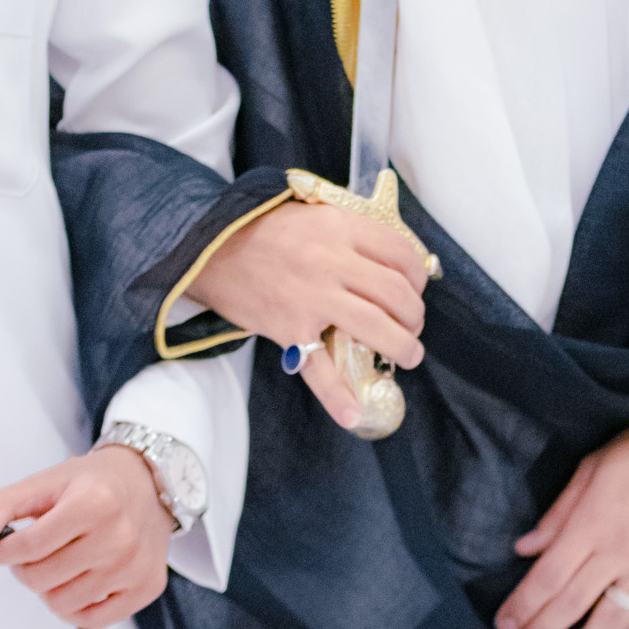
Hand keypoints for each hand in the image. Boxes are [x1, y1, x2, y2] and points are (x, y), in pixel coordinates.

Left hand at [0, 447, 175, 628]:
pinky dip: (75, 606)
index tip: (9, 544)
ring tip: (61, 563)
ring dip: (50, 588)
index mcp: (94, 503)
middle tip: (39, 550)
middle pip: (41, 580)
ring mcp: (135, 566)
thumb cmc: (90, 484)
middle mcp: (120, 537)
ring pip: (62, 604)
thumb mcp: (43, 482)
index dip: (6, 551)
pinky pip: (91, 620)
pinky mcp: (146, 587)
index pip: (27, 548)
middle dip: (27, 568)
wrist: (146, 484)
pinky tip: (80, 580)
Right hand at [188, 200, 429, 429]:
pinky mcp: (289, 328)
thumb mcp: (314, 215)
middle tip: (412, 326)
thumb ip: (350, 233)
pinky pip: (319, 367)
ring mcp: (312, 297)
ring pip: (375, 326)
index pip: (401, 253)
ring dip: (402, 346)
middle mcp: (332, 261)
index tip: (416, 289)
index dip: (418, 276)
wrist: (210, 249)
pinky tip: (354, 413)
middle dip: (414, 315)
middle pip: (395, 293)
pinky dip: (338, 395)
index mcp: (341, 228)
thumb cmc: (264, 231)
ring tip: (407, 355)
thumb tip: (392, 260)